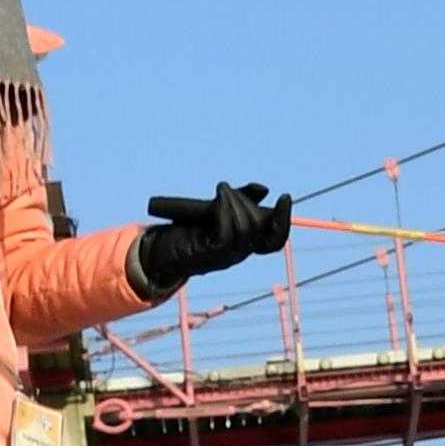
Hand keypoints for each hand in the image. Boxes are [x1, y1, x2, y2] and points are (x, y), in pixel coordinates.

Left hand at [133, 181, 293, 299]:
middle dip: (248, 202)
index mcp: (244, 243)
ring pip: (246, 230)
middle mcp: (239, 252)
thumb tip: (263, 189)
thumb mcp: (216, 210)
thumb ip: (240, 199)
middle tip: (228, 190)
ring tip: (222, 190)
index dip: (284, 220)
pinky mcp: (210, 254)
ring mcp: (226, 256)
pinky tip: (218, 197)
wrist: (160, 253)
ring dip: (236, 203)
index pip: (274, 240)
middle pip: (260, 228)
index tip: (284, 196)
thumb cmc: (187, 231)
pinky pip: (227, 232)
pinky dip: (225, 210)